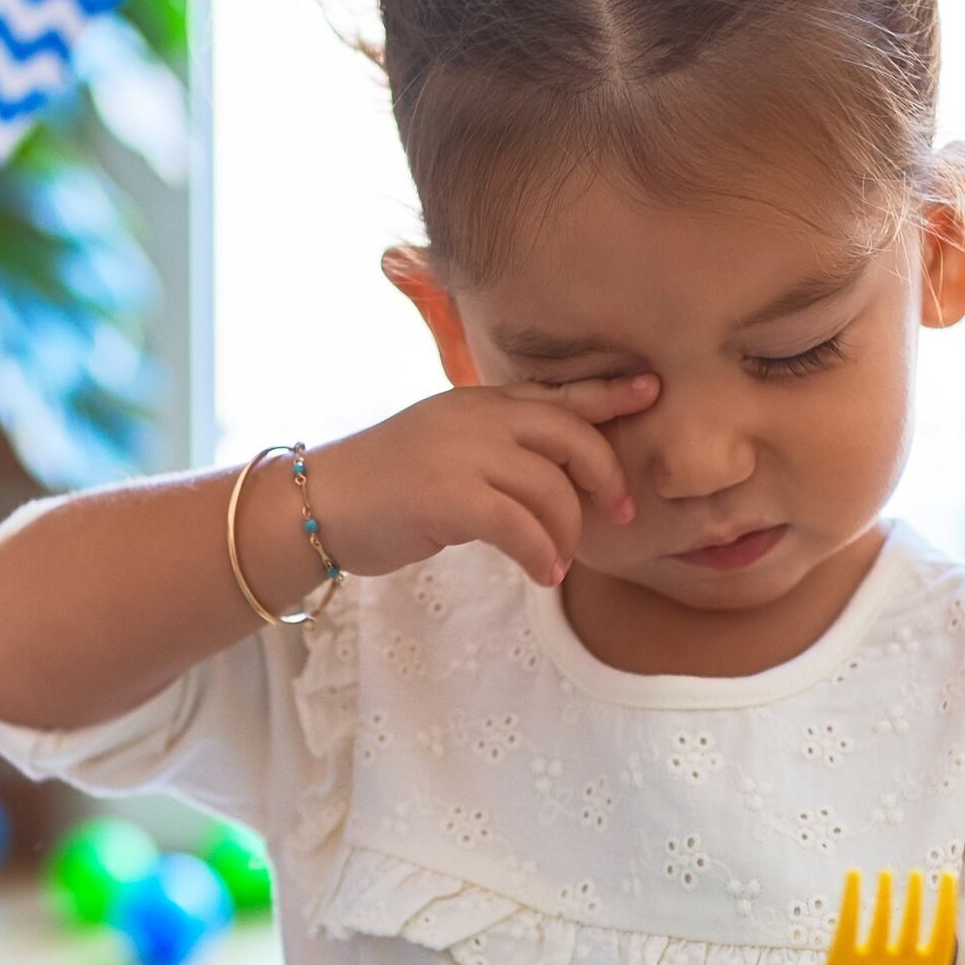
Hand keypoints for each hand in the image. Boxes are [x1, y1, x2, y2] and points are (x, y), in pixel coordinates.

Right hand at [291, 372, 657, 592]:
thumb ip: (491, 448)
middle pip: (569, 435)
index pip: (554, 393)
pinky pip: (521, 527)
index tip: (652, 391)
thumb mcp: (441, 448)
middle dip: (605, 476)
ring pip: (550, 489)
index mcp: (476, 403)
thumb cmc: (379, 488)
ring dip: (566, 533)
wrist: (313, 505)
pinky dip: (540, 553)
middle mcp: (475, 419)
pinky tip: (541, 573)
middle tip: (619, 514)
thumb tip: (546, 478)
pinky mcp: (449, 497)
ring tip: (556, 560)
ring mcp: (462, 454)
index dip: (607, 393)